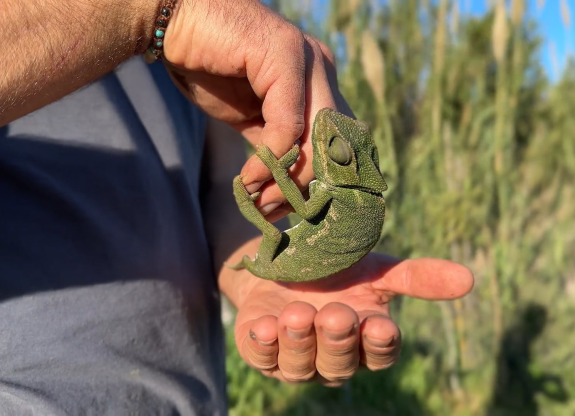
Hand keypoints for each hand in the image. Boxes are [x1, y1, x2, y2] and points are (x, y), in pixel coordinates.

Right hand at [163, 0, 348, 218]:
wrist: (173, 24)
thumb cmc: (209, 67)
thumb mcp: (250, 119)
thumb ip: (275, 146)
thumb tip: (287, 191)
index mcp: (318, 83)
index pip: (338, 143)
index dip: (317, 182)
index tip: (286, 209)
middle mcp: (321, 69)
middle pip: (337, 145)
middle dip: (307, 187)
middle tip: (270, 208)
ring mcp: (307, 59)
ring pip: (320, 137)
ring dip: (290, 179)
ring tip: (258, 198)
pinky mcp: (284, 54)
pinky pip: (290, 123)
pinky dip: (271, 159)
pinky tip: (247, 176)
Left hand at [229, 252, 473, 384]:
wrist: (283, 265)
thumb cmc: (337, 272)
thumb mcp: (377, 270)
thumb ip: (417, 278)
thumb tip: (469, 278)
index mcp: (364, 341)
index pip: (378, 353)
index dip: (379, 343)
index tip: (381, 325)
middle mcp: (331, 357)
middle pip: (339, 362)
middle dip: (338, 340)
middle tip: (337, 315)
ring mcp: (294, 359)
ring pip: (300, 365)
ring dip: (300, 342)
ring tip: (299, 315)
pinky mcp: (261, 352)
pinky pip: (262, 358)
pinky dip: (263, 344)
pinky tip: (264, 326)